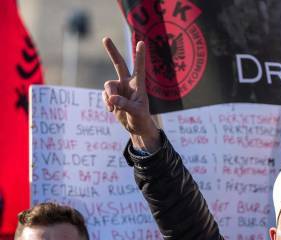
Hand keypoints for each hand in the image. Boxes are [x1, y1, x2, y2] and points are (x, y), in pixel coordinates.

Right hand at [102, 37, 159, 151]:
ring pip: (108, 85)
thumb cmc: (141, 119)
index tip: (142, 42)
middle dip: (112, 52)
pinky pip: (105, 95)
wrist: (136, 127)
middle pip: (119, 64)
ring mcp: (119, 89)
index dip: (140, 55)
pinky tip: (111, 110)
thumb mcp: (136, 112)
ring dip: (109, 96)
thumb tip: (111, 98)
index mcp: (138, 85)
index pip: (139, 68)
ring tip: (113, 108)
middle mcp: (128, 83)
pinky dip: (106, 102)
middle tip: (105, 38)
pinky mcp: (112, 96)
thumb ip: (124, 104)